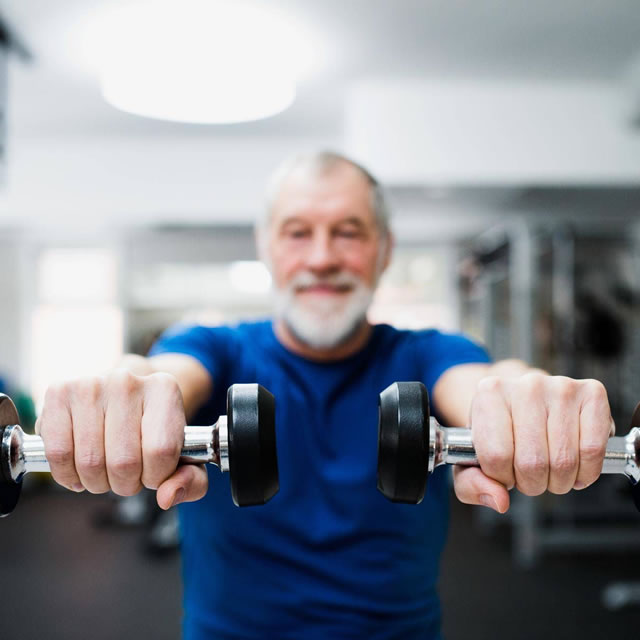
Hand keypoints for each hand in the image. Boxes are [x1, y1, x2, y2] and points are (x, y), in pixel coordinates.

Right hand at [36, 370, 207, 508]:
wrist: (118, 393)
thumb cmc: (151, 428)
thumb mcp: (182, 452)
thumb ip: (191, 480)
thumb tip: (167, 496)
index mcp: (164, 389)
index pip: (160, 452)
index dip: (155, 477)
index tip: (153, 472)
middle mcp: (127, 380)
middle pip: (124, 462)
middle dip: (125, 484)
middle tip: (127, 475)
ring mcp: (90, 384)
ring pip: (90, 462)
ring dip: (97, 482)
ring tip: (105, 470)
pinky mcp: (59, 393)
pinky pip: (58, 454)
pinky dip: (68, 475)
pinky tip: (79, 469)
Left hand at [453, 372, 613, 512]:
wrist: (524, 401)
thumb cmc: (498, 431)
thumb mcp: (471, 458)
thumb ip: (472, 484)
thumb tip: (499, 501)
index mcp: (489, 393)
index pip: (497, 456)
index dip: (502, 477)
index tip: (504, 470)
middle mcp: (526, 385)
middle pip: (532, 463)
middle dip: (531, 483)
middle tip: (529, 473)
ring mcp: (560, 387)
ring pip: (564, 462)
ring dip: (558, 481)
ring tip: (549, 469)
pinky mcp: (592, 393)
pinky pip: (593, 450)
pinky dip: (586, 471)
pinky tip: (575, 466)